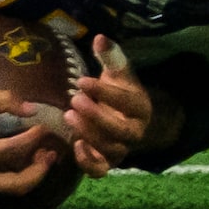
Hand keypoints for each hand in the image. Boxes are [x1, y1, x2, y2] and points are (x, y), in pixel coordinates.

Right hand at [0, 87, 59, 208]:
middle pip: (15, 185)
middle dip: (38, 171)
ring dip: (27, 182)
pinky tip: (20, 183)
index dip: (31, 139)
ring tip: (40, 165)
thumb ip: (1, 101)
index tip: (43, 129)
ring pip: (7, 197)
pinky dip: (9, 197)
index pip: (10, 150)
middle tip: (50, 155)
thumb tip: (32, 109)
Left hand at [64, 34, 152, 176]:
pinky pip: (100, 170)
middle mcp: (134, 132)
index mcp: (140, 107)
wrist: (122, 114)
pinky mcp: (106, 162)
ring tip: (68, 116)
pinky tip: (74, 144)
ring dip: (89, 135)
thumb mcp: (117, 71)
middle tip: (74, 100)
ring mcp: (121, 150)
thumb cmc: (118, 89)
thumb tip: (100, 38)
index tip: (81, 81)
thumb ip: (110, 56)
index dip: (105, 92)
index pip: (127, 102)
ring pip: (111, 150)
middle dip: (97, 117)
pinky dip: (88, 163)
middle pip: (121, 132)